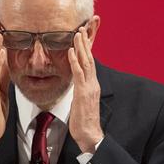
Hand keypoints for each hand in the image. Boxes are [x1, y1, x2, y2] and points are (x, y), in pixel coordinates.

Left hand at [67, 26, 103, 153]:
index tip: (83, 37)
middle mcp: (93, 84)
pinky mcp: (83, 93)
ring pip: (86, 63)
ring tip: (77, 34)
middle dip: (85, 43)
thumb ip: (80, 91)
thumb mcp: (82, 103)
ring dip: (81, 48)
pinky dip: (75, 62)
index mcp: (92, 86)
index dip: (87, 50)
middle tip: (82, 28)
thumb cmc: (84, 122)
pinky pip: (78, 74)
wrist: (90, 135)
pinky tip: (70, 52)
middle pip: (90, 59)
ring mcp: (89, 88)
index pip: (90, 63)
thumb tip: (76, 85)